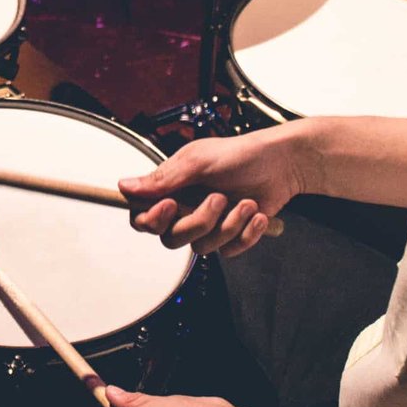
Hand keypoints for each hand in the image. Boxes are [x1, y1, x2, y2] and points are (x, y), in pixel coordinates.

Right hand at [118, 124, 316, 255]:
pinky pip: (228, 251)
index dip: (150, 220)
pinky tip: (257, 214)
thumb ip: (162, 179)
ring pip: (201, 247)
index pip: (141, 217)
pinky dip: (245, 234)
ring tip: (246, 203)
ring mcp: (208, 224)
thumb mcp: (198, 162)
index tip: (169, 206)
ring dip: (228, 225)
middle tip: (218, 198)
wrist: (283, 165)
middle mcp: (185, 209)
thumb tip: (123, 186)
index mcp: (171, 189)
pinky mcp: (230, 236)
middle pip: (170, 239)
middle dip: (197, 222)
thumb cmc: (241, 155)